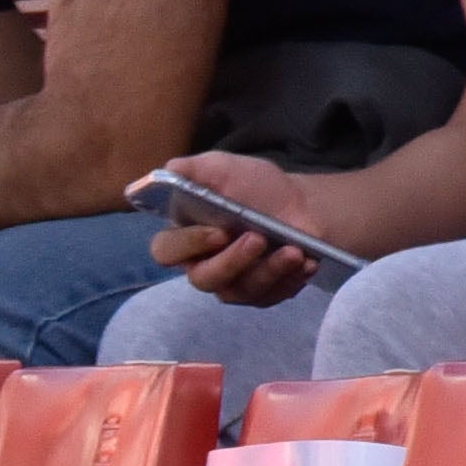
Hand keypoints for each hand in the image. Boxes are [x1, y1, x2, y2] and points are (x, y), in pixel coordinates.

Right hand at [133, 148, 340, 309]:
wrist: (301, 204)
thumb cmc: (255, 186)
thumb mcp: (221, 167)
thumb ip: (187, 170)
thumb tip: (160, 176)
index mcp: (185, 238)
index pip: (167, 251)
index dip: (189, 245)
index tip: (218, 230)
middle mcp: (203, 266)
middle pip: (204, 279)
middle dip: (233, 261)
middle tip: (259, 239)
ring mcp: (233, 285)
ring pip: (240, 291)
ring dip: (268, 270)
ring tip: (293, 251)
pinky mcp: (262, 295)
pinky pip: (270, 297)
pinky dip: (289, 279)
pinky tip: (306, 262)